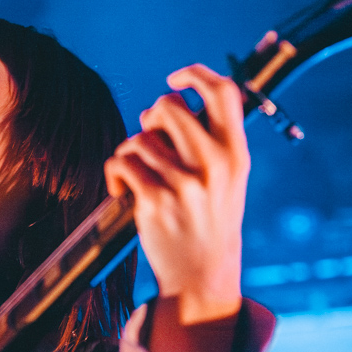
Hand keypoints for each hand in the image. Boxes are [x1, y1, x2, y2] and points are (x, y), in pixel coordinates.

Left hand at [104, 64, 248, 324]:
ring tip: (136, 172)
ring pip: (139, 137)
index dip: (196, 74)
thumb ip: (209, 141)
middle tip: (151, 139)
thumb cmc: (210, 222)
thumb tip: (167, 102)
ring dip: (130, 151)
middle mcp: (214, 165)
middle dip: (151, 116)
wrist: (203, 277)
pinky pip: (121, 163)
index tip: (175, 78)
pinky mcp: (155, 201)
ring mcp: (184, 184)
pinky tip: (123, 190)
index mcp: (236, 155)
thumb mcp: (228, 180)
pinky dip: (115, 174)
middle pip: (169, 105)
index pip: (223, 92)